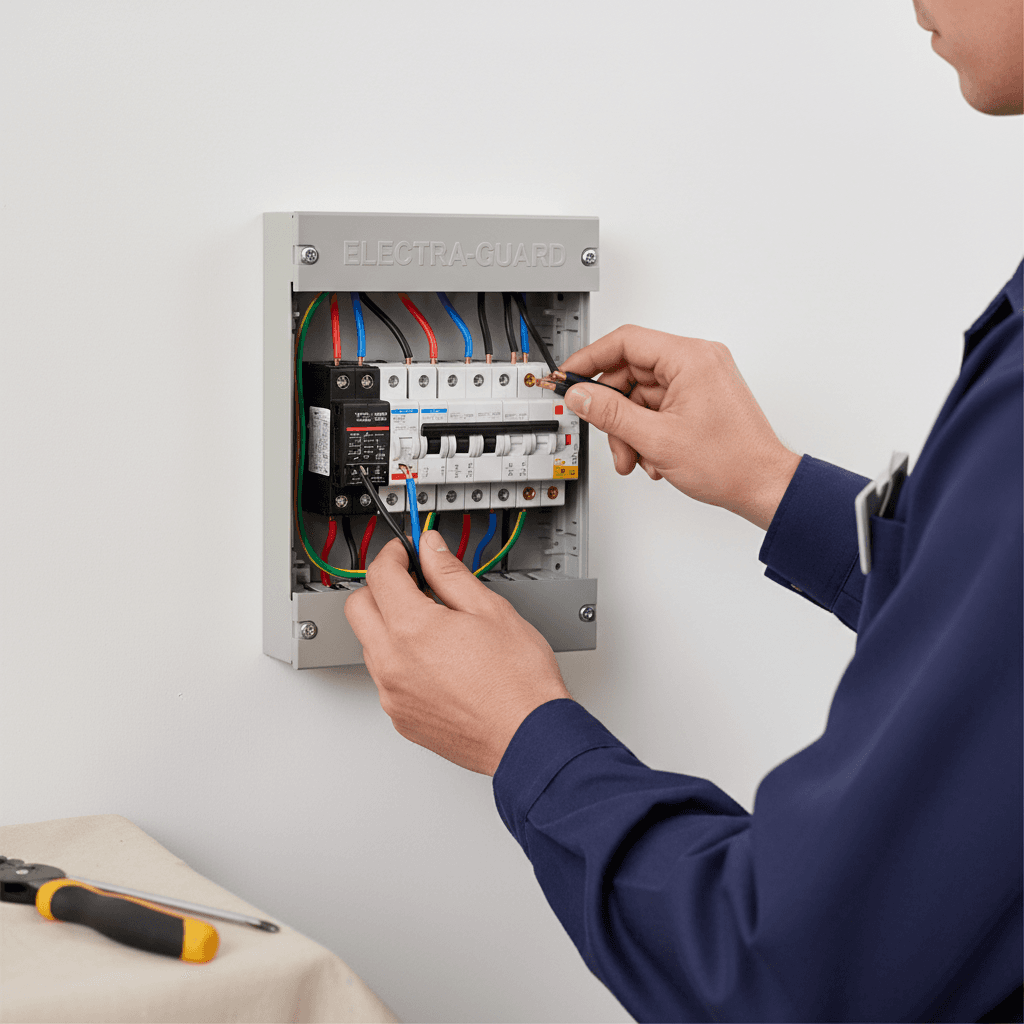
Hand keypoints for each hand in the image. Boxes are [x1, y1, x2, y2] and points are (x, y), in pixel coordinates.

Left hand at [345, 531, 570, 775]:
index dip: (394, 554)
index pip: (381, 575)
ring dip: (388, 626)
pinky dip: (400, 661)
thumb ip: (451, 573)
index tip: (407, 552)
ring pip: (370, 644)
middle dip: (380, 587)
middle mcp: (392, 663)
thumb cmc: (519, 682)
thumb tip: (431, 549)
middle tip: (411, 581)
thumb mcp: (491, 609)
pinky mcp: (401, 717)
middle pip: (358, 607)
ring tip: (433, 624)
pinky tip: (436, 659)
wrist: (530, 739)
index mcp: (412, 629)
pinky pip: (386, 678)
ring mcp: (393, 694)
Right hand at [560, 325, 800, 529]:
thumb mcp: (656, 438)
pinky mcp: (701, 398)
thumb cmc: (731, 461)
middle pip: (631, 373)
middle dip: (615, 412)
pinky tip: (654, 457)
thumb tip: (580, 395)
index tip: (569, 376)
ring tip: (637, 458)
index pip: (625, 342)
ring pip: (642, 396)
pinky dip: (648, 432)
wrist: (763, 486)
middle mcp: (697, 361)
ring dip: (631, 430)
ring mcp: (700, 380)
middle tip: (609, 438)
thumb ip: (610, 413)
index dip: (590, 359)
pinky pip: (658, 407)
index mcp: (689, 358)